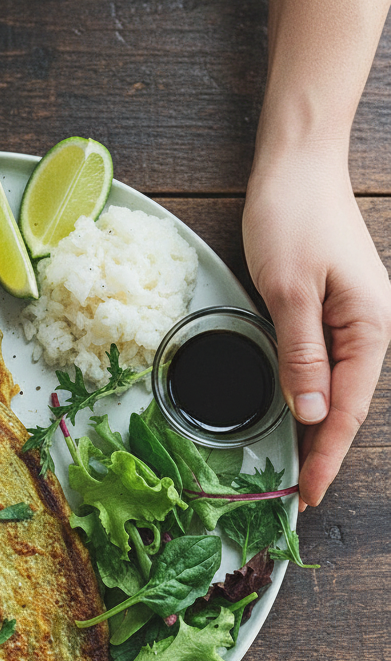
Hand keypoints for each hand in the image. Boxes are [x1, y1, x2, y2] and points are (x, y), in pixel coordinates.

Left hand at [243, 148, 390, 506]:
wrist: (298, 165)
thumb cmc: (293, 217)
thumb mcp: (289, 290)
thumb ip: (301, 354)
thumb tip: (313, 413)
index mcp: (370, 327)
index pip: (347, 409)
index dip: (327, 455)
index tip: (306, 494)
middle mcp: (371, 327)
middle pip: (348, 404)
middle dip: (325, 449)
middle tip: (296, 494)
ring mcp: (356, 318)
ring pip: (338, 388)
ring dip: (319, 426)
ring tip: (298, 466)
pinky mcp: (336, 309)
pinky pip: (327, 364)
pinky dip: (313, 393)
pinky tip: (300, 413)